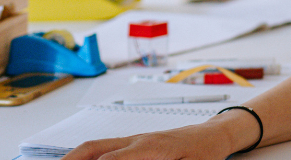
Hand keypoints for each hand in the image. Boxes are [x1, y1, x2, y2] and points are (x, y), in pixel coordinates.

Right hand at [60, 123, 233, 159]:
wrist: (214, 134)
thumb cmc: (205, 152)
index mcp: (149, 148)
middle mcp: (137, 140)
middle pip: (94, 148)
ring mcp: (135, 139)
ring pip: (96, 145)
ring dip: (75, 157)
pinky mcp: (136, 142)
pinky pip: (106, 146)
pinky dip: (88, 155)